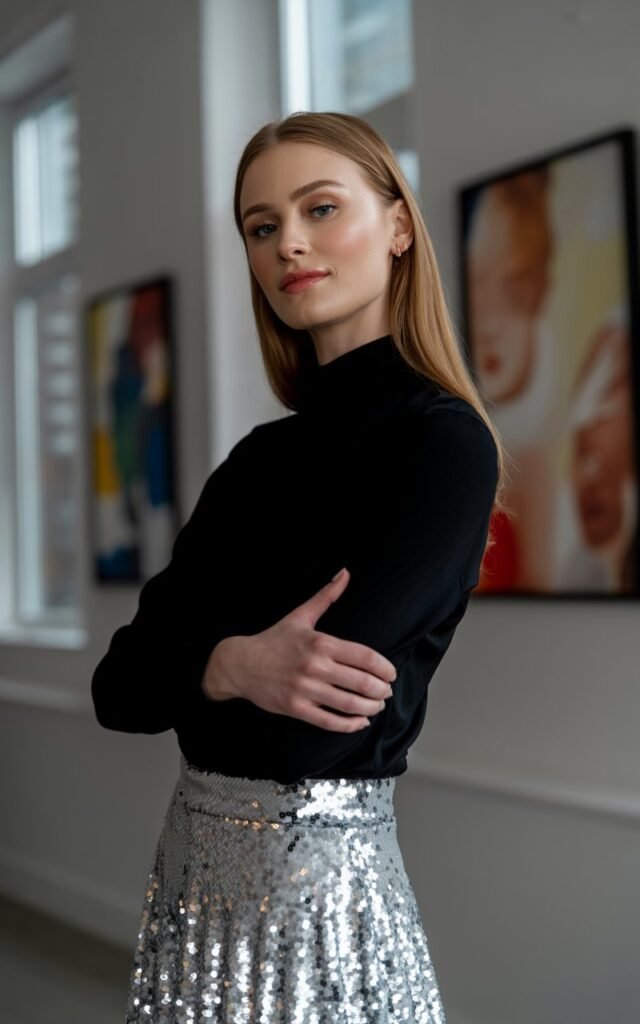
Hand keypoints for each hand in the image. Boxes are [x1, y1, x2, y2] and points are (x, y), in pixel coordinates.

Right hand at [201, 567, 395, 731]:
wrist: (240, 664)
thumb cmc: (274, 640)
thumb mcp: (300, 615)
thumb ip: (326, 596)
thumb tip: (345, 573)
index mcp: (320, 642)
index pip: (364, 657)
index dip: (384, 668)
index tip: (391, 673)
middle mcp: (315, 666)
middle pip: (362, 682)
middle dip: (381, 690)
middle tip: (387, 691)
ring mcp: (305, 689)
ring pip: (349, 704)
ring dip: (371, 708)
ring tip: (377, 706)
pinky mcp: (296, 708)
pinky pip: (330, 721)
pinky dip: (350, 725)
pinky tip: (360, 721)